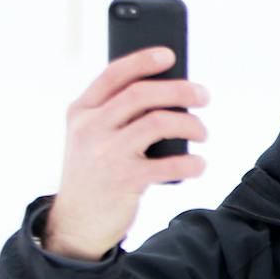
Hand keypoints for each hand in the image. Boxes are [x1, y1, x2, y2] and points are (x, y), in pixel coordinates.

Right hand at [44, 47, 207, 259]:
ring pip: (159, 123)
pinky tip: (199, 164)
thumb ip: (117, 113)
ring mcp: (105, 154)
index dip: (143, 60)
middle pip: (142, 94)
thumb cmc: (95, 171)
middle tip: (204, 96)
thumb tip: (173, 91)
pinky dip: (192, 163)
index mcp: (81, 112)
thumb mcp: (92, 138)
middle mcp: (90, 129)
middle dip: (180, 90)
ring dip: (192, 125)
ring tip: (203, 133)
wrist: (76, 224)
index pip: (113, 75)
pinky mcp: (124, 181)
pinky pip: (170, 164)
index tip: (170, 54)